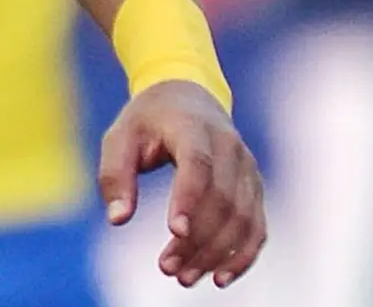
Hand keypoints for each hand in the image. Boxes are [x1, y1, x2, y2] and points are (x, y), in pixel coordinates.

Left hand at [99, 79, 265, 288]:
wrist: (188, 95)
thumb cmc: (148, 120)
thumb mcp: (120, 136)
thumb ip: (115, 175)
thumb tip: (117, 219)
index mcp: (193, 126)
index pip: (198, 163)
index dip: (189, 198)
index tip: (173, 232)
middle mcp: (229, 146)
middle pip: (222, 199)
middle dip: (197, 239)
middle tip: (167, 268)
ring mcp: (247, 167)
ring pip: (242, 218)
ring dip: (216, 253)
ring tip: (184, 277)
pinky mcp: (254, 187)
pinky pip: (256, 226)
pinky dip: (242, 254)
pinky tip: (220, 277)